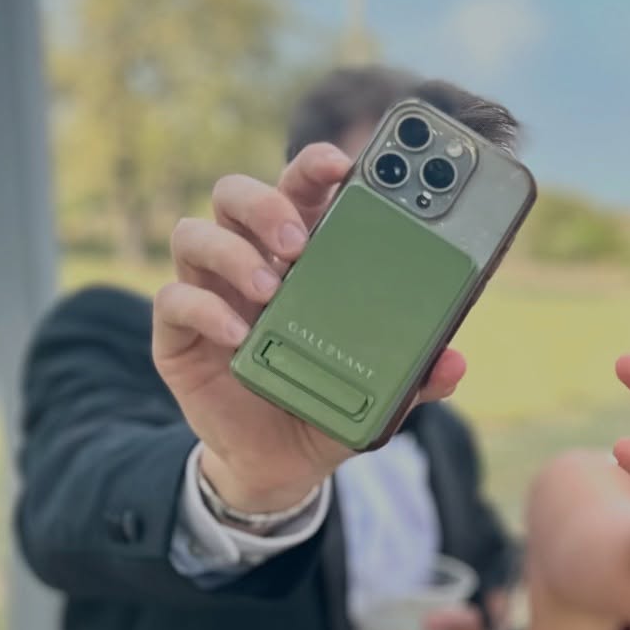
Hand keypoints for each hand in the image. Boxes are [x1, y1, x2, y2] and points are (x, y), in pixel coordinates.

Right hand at [153, 144, 466, 513]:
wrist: (280, 465)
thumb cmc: (326, 405)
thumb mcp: (378, 397)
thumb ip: (415, 378)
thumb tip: (454, 364)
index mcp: (301, 258)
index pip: (301, 192)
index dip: (314, 167)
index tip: (341, 164)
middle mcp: (248, 262)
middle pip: (237, 196)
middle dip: (267, 203)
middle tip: (299, 242)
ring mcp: (210, 293)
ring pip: (195, 234)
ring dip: (233, 253)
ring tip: (271, 290)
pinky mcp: (178, 334)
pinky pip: (175, 301)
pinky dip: (205, 309)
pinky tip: (238, 335)